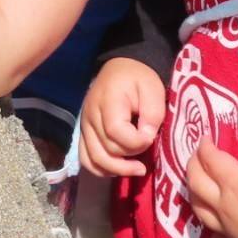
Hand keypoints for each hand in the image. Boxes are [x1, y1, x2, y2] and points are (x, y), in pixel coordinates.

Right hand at [79, 58, 165, 176]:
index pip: (116, 132)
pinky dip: (102, 169)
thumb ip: (152, 114)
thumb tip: (145, 139)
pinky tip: (119, 168)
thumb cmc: (139, 79)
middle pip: (106, 149)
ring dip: (116, 169)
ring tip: (137, 169)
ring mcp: (84, 126)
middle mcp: (90, 115)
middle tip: (148, 151)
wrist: (121, 68)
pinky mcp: (84, 133)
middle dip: (130, 156)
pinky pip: (87, 159)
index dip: (136, 142)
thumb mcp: (153, 90)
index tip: (151, 137)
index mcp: (107, 101)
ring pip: (94, 159)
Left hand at [186, 105, 237, 237]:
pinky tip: (215, 220)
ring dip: (194, 192)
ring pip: (199, 209)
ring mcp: (228, 229)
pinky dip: (209, 224)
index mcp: (234, 182)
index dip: (204, 145)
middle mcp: (223, 205)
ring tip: (198, 182)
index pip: (209, 159)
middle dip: (193, 165)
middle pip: (196, 182)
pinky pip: (215, 236)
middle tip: (198, 155)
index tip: (206, 136)